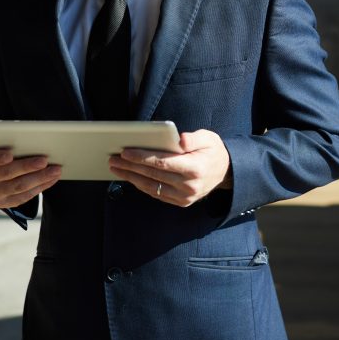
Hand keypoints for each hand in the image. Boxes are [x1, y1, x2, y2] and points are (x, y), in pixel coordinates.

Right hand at [0, 143, 61, 208]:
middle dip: (28, 166)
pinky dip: (41, 187)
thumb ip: (6, 143)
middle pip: (7, 173)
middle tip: (44, 161)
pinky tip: (52, 179)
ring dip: (40, 178)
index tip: (9, 155)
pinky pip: (25, 196)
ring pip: (19, 186)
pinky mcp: (3, 203)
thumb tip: (28, 139)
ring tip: (55, 170)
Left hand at [109, 130, 231, 206]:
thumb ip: (193, 138)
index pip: (162, 162)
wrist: (226, 172)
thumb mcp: (208, 138)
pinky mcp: (181, 202)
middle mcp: (189, 185)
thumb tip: (179, 139)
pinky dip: (141, 185)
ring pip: (151, 187)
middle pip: (152, 175)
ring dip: (131, 177)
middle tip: (113, 159)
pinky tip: (130, 177)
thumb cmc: (213, 151)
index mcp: (195, 168)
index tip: (125, 152)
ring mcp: (184, 196)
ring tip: (116, 168)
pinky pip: (157, 194)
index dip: (141, 157)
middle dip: (130, 166)